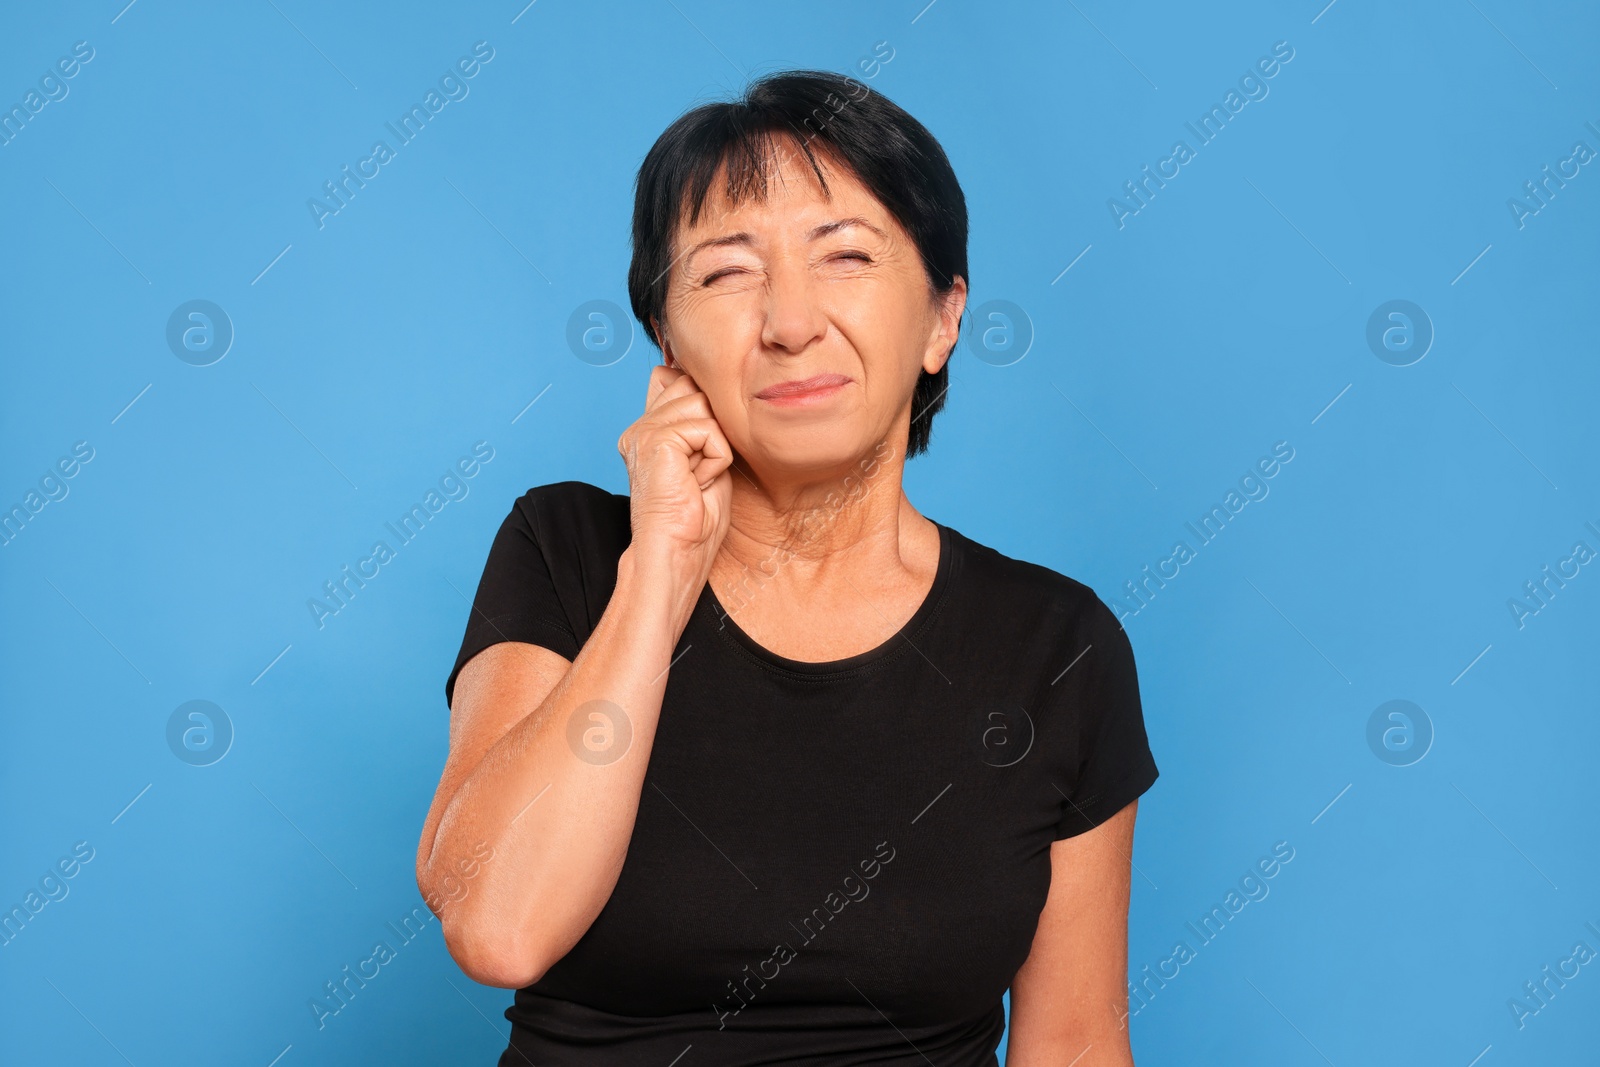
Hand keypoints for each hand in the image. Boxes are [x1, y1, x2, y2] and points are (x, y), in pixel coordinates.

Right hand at [616, 363, 734, 584]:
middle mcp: (641, 426)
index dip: (701, 406)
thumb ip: (704, 424)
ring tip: (698, 477)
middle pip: (692, 385)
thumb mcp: (706, 461)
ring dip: (715, 445)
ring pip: (704, 404)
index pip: (676, 380)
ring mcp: (644, 430)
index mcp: (648, 430)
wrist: (675, 555)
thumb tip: (712, 392)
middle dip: (711, 424)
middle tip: (700, 469)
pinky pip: (709, 429)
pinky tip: (697, 483)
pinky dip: (716, 459)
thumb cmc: (695, 521)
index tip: (702, 451)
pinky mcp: (656, 439)